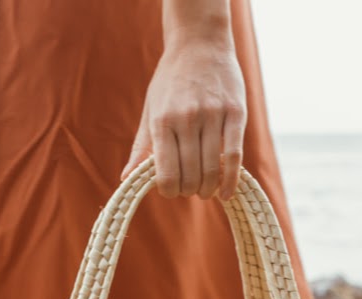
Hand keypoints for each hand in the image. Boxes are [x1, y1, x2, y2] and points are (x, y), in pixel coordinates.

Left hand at [121, 37, 246, 200]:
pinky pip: (235, 156)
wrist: (199, 42)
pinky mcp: (235, 113)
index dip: (169, 191)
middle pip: (191, 176)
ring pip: (212, 169)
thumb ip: (141, 147)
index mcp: (162, 121)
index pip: (166, 174)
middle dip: (189, 191)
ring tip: (205, 190)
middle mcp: (187, 118)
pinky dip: (231, 180)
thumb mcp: (150, 109)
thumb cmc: (171, 81)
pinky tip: (226, 193)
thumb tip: (126, 179)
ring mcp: (213, 115)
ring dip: (208, 189)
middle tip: (189, 189)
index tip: (171, 191)